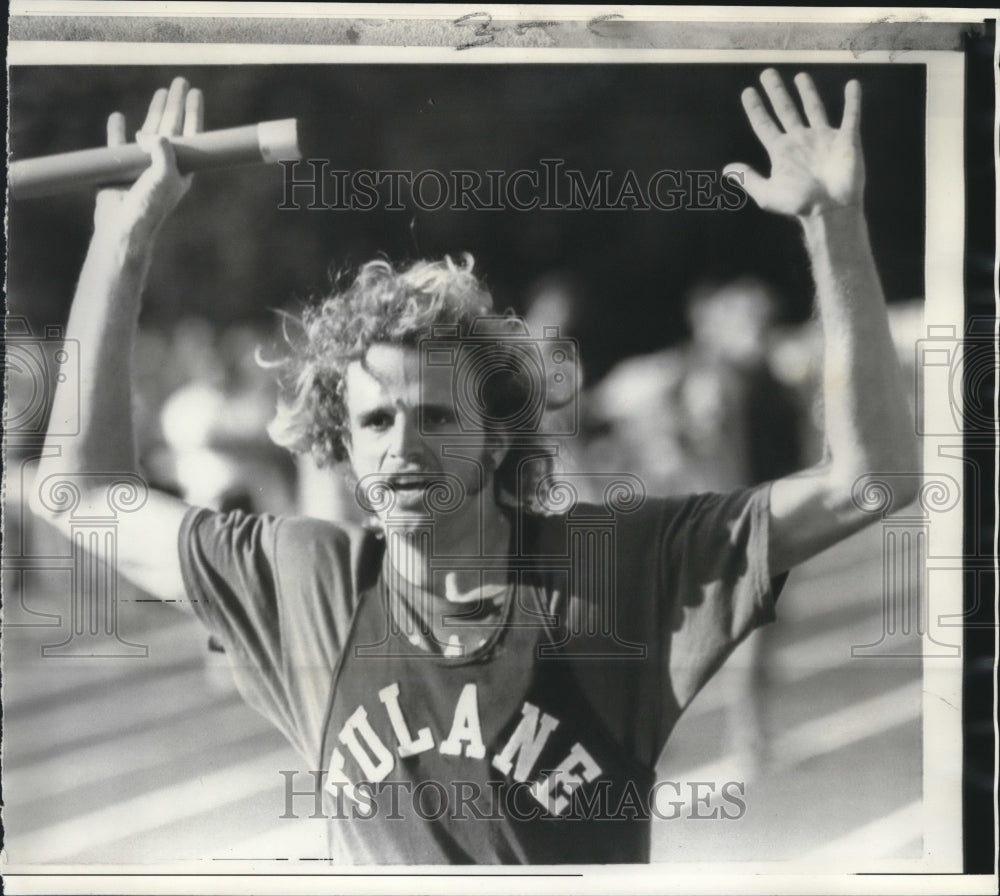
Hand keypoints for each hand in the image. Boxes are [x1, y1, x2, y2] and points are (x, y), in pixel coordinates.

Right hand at [94, 77, 202, 239]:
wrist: (123, 227)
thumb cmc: (150, 206)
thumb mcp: (164, 176)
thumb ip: (163, 150)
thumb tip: (151, 133)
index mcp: (180, 168)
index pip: (190, 134)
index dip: (193, 113)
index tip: (195, 92)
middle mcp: (163, 165)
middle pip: (172, 127)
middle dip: (176, 105)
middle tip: (180, 82)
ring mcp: (142, 166)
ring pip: (148, 132)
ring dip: (154, 112)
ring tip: (161, 92)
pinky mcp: (119, 169)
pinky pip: (118, 145)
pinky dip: (118, 131)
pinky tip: (118, 118)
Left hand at [724, 69, 863, 218]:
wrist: (830, 210)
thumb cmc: (799, 205)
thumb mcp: (767, 193)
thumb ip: (748, 178)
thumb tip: (726, 170)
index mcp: (781, 151)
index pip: (764, 124)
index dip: (755, 109)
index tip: (747, 92)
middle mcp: (800, 141)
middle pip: (786, 110)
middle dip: (776, 92)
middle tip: (767, 73)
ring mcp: (823, 138)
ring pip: (814, 108)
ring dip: (807, 92)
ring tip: (800, 76)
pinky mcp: (846, 140)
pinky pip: (851, 115)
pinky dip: (853, 101)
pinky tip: (852, 84)